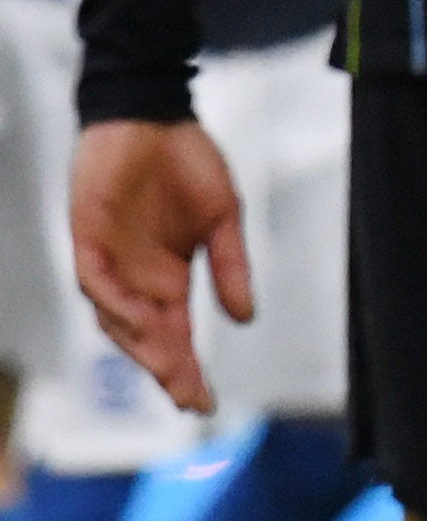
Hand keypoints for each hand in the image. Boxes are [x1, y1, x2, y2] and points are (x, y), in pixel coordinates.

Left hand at [71, 121, 249, 417]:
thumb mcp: (223, 218)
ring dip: (139, 345)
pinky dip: (115, 302)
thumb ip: (232, 267)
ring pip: (116, 320)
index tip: (206, 404)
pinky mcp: (87, 239)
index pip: (175, 337)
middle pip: (146, 339)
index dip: (187, 371)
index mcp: (167, 279)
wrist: (152, 115)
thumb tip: (245, 318)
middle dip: (166, 370)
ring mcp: (109, 262)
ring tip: (167, 368)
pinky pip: (95, 282)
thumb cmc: (187, 163)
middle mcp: (135, 280)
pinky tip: (138, 317)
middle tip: (187, 397)